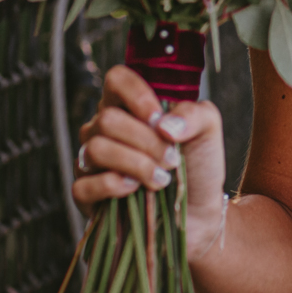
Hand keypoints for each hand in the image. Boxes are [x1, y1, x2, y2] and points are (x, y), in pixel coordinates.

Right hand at [72, 65, 228, 258]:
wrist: (198, 213)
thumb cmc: (198, 166)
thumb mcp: (208, 131)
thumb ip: (195, 114)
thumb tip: (164, 125)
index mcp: (130, 107)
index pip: (116, 79)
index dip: (136, 95)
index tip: (161, 119)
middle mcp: (104, 129)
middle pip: (107, 119)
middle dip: (146, 142)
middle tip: (172, 160)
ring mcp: (91, 161)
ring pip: (96, 149)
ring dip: (136, 165)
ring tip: (162, 179)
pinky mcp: (85, 195)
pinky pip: (84, 184)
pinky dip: (114, 187)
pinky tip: (136, 191)